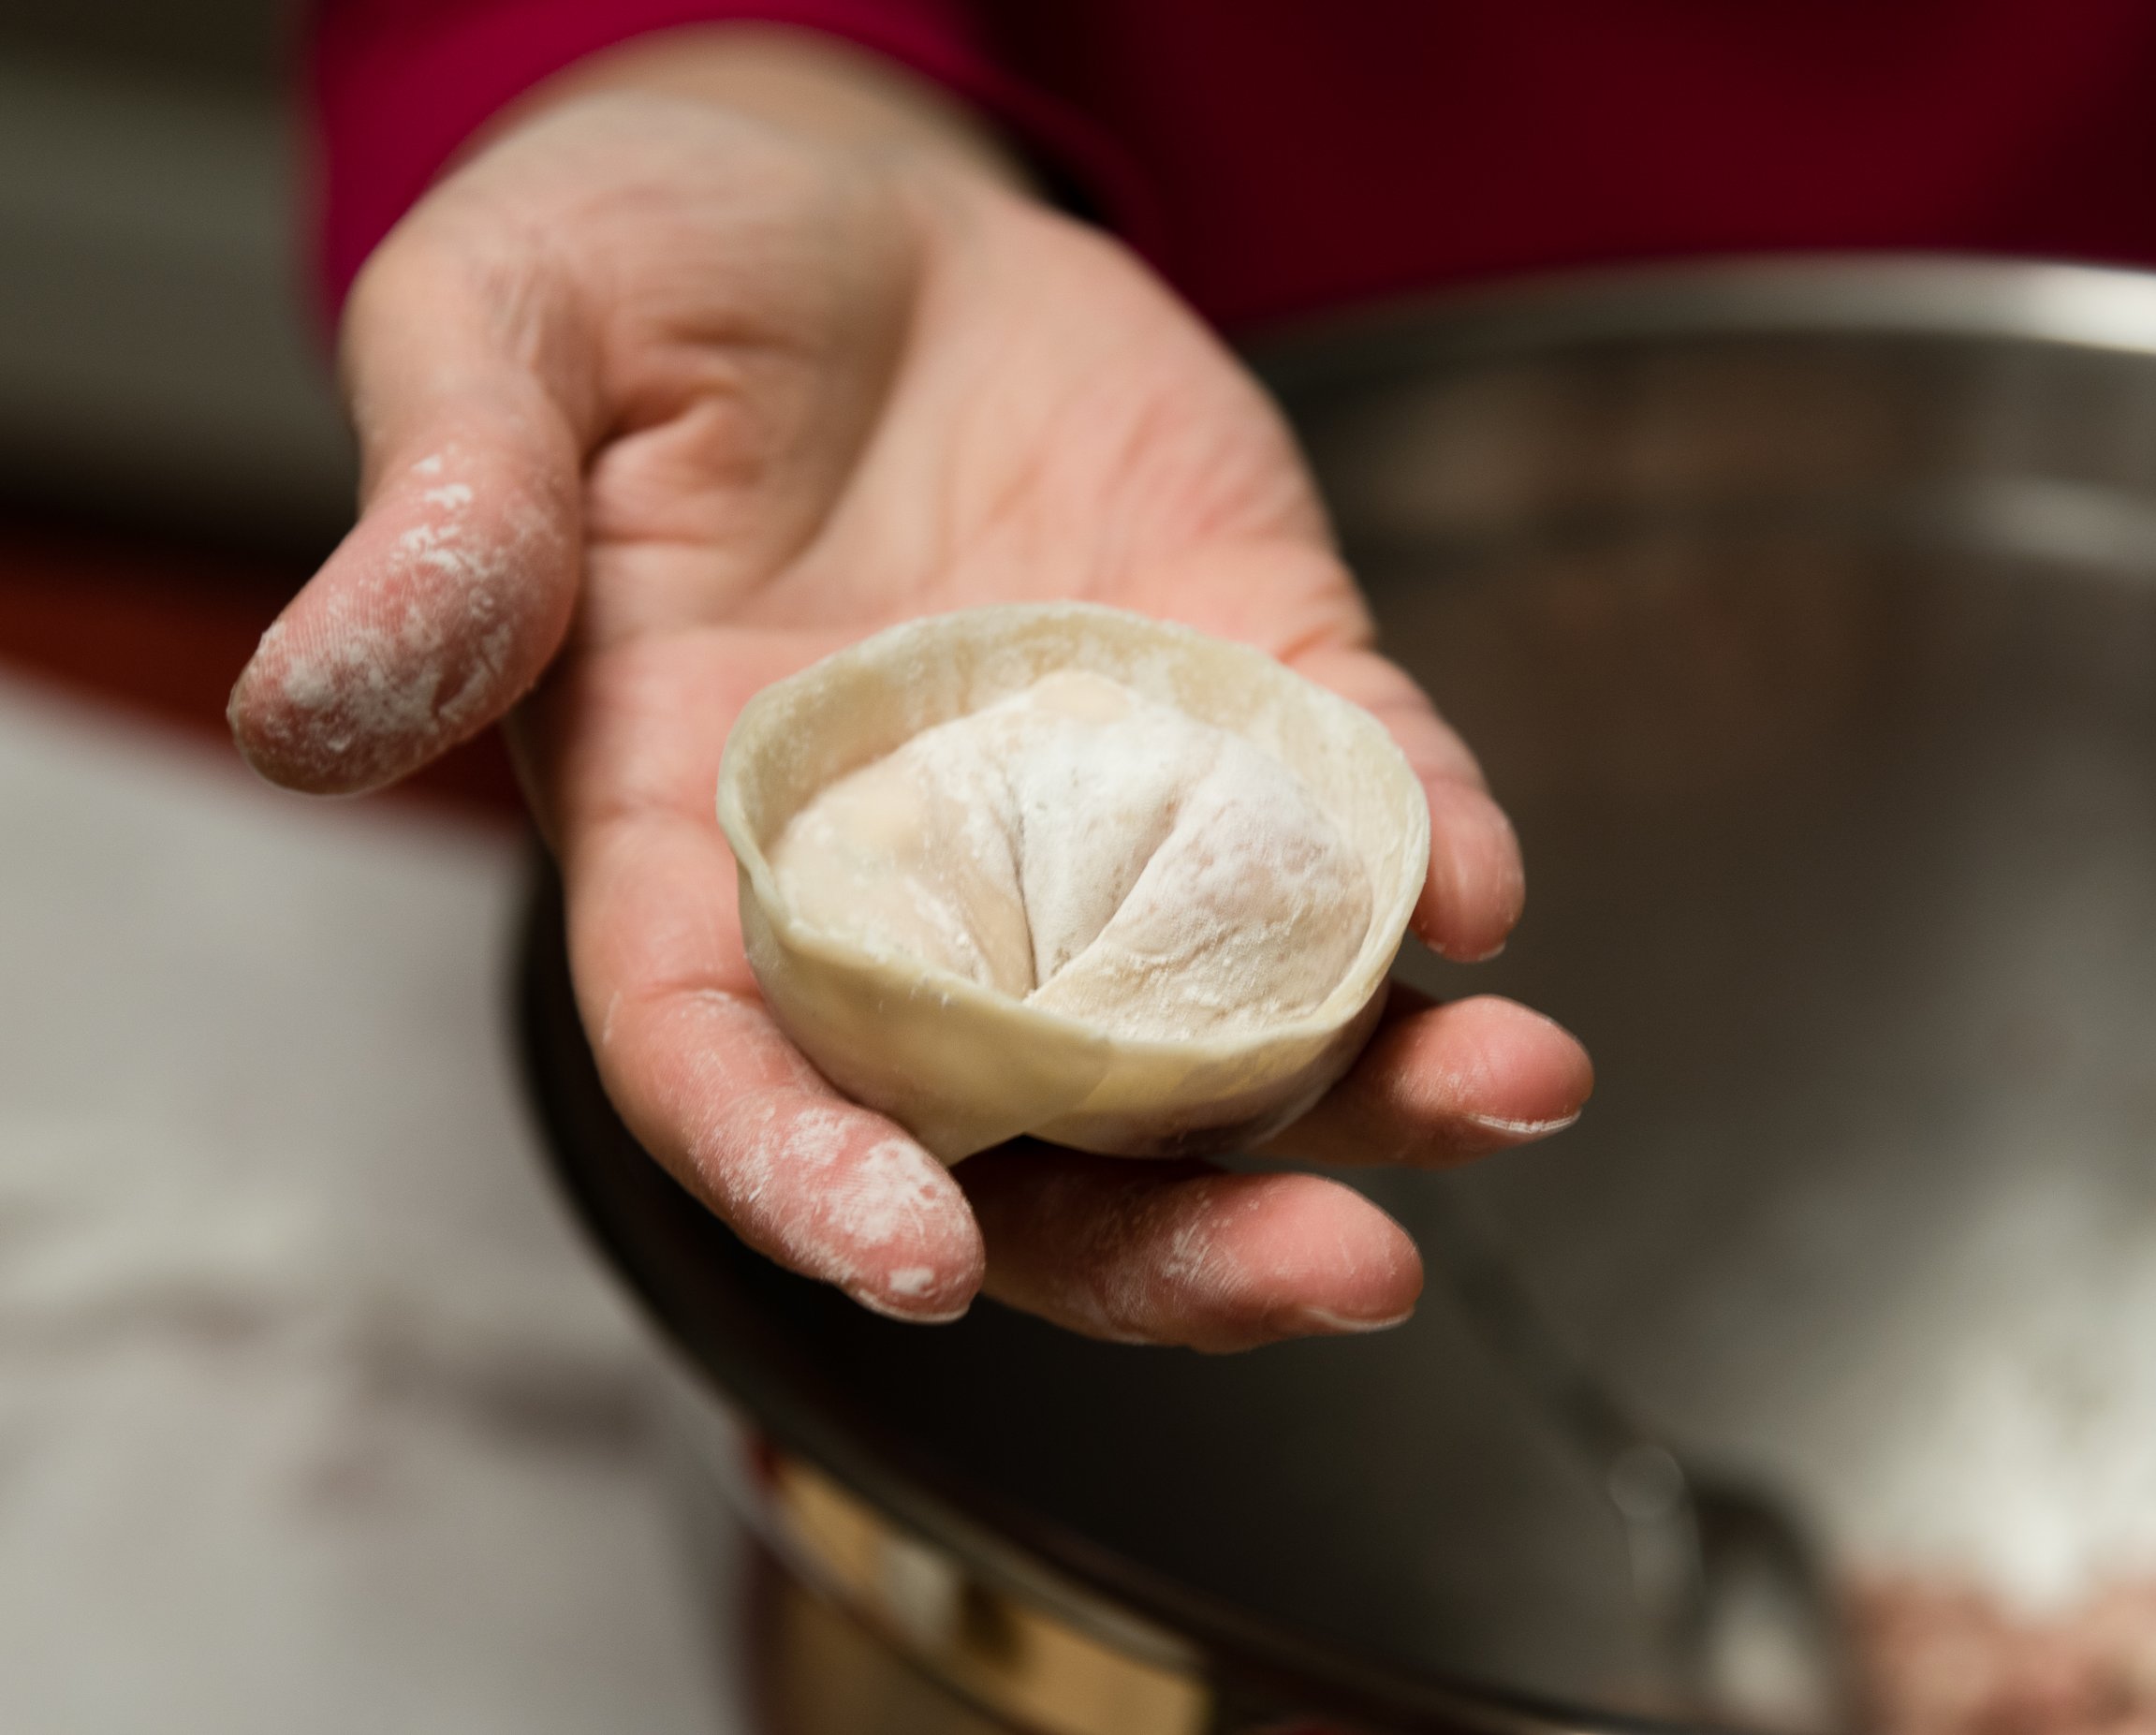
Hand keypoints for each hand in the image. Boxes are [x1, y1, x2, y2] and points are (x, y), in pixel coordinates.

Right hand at [231, 29, 1590, 1350]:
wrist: (849, 210)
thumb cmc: (635, 282)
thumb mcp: (498, 350)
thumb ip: (448, 534)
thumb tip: (309, 709)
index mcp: (697, 848)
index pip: (731, 1071)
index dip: (808, 1181)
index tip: (918, 1261)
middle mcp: (916, 887)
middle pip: (1038, 1138)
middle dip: (1183, 1233)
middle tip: (1340, 1276)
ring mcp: (1097, 807)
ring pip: (1231, 1018)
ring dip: (1373, 1084)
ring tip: (1511, 1092)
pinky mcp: (1240, 683)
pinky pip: (1343, 805)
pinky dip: (1421, 852)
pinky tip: (1487, 885)